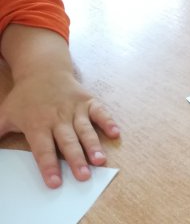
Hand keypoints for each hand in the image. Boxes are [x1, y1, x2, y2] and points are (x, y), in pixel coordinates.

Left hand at [0, 58, 119, 188]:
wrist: (43, 70)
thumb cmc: (24, 97)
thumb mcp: (4, 115)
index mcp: (37, 124)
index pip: (43, 149)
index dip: (48, 166)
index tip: (55, 183)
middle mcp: (58, 118)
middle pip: (68, 142)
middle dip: (76, 160)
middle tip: (84, 176)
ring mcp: (75, 109)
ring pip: (85, 130)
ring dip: (93, 145)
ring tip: (100, 160)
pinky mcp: (87, 101)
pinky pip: (100, 112)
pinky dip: (108, 122)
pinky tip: (115, 133)